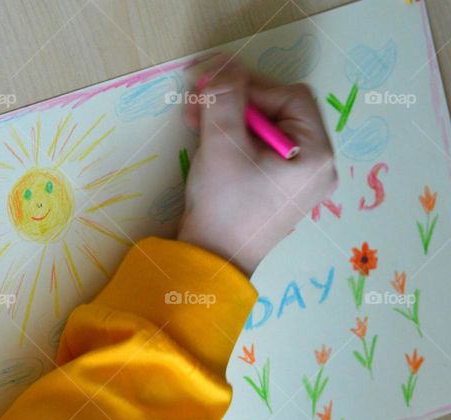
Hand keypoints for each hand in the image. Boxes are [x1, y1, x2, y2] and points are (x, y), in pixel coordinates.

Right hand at [178, 58, 337, 274]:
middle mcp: (316, 168)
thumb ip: (225, 98)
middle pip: (278, 114)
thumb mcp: (222, 145)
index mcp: (316, 155)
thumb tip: (223, 65)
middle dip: (235, 105)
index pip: (289, 97)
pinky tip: (208, 144)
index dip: (251, 88)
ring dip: (229, 122)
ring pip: (265, 133)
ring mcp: (297, 184)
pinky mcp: (276, 194)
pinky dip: (234, 144)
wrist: (210, 263)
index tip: (214, 91)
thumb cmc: (224, 206)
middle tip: (198, 103)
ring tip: (195, 122)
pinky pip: (260, 155)